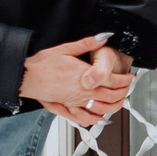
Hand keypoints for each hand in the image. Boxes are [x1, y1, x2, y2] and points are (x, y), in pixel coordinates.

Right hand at [21, 33, 135, 127]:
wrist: (27, 76)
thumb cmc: (43, 64)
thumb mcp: (66, 48)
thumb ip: (87, 43)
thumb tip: (103, 37)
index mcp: (85, 76)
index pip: (112, 81)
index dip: (124, 80)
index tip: (129, 78)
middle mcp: (82, 91)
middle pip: (110, 97)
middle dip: (123, 94)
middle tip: (129, 90)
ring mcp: (75, 101)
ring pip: (100, 108)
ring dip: (113, 107)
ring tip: (121, 103)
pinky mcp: (67, 106)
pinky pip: (84, 116)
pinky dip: (94, 119)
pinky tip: (99, 119)